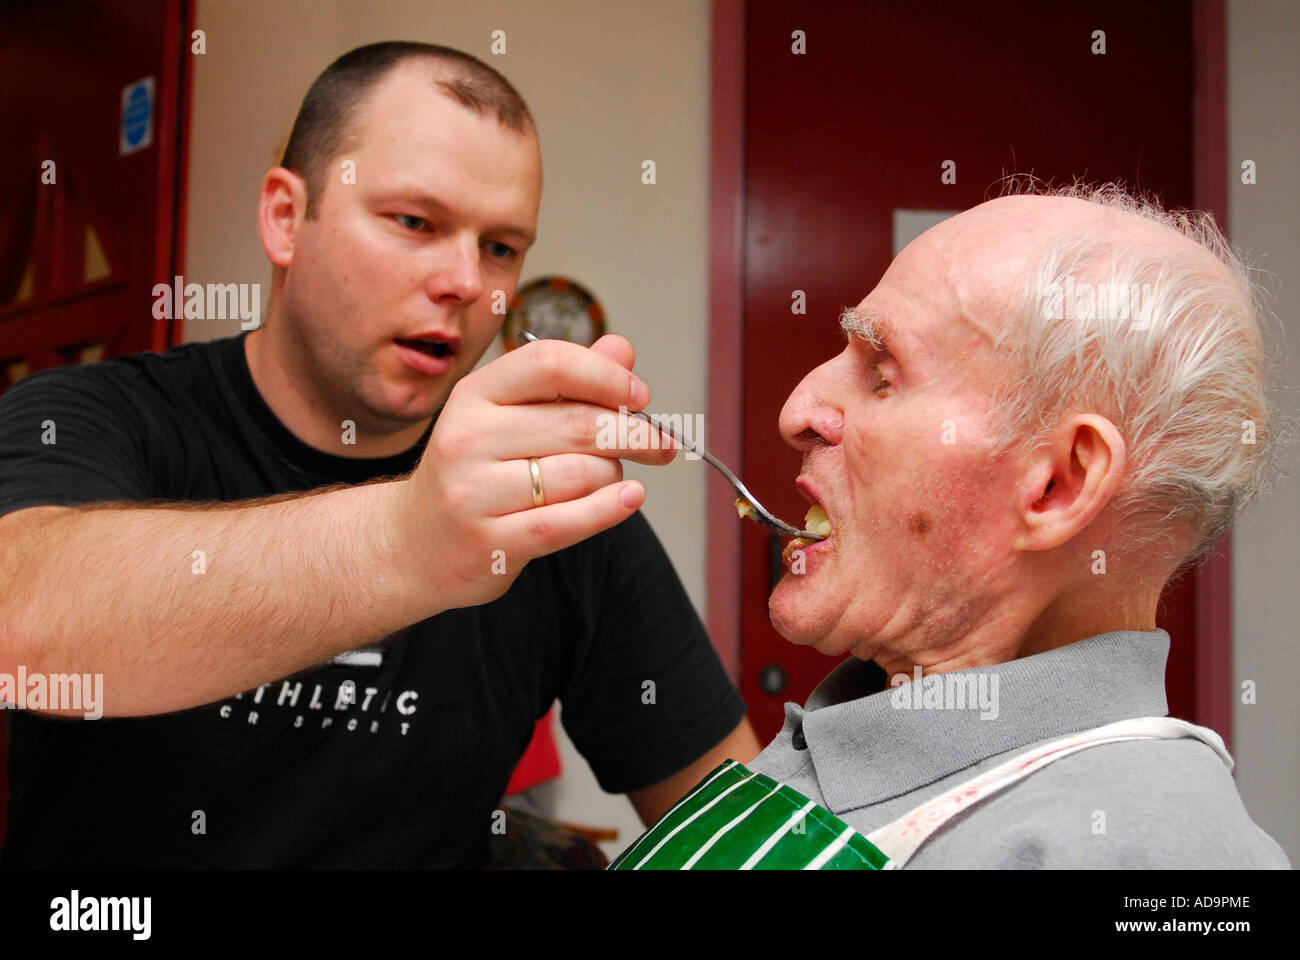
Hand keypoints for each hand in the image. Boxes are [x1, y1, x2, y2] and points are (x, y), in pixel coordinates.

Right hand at [391, 334, 675, 611]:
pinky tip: (630, 498)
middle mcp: (467, 438)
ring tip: (610, 479)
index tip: (640, 396)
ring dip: (613, 476)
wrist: (414, 544)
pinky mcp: (490, 542)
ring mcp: (474, 493)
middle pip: (579, 423)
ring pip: (582, 473)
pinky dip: (610, 508)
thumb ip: (567, 383)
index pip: (551, 363)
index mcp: (475, 395)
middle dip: (634, 433)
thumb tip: (622, 351)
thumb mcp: (507, 416)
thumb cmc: (475, 473)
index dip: (607, 377)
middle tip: (661, 444)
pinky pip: (569, 520)